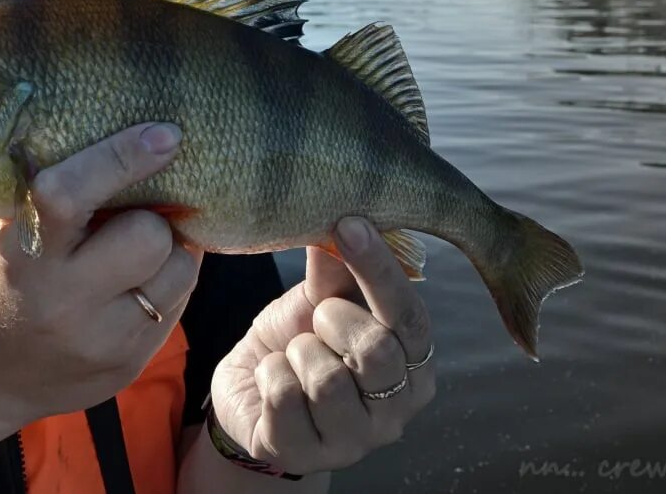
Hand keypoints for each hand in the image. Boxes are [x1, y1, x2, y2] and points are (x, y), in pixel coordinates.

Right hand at [0, 122, 203, 421]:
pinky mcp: (130, 364)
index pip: (69, 196)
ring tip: (137, 257)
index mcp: (26, 255)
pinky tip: (137, 288)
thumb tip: (139, 143)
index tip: (163, 135)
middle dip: (151, 220)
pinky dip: (168, 286)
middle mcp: (63, 301)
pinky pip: (180, 304)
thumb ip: (64, 197)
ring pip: (180, 269)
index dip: (121, 158)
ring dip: (170, 253)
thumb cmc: (7, 284)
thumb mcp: (16, 234)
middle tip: (135, 219)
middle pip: (148, 235)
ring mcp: (101, 340)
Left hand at [210, 217, 434, 475]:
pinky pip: (284, 398)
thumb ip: (337, 266)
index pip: (411, 317)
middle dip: (332, 318)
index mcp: (414, 364)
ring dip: (297, 350)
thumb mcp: (321, 296)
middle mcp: (397, 410)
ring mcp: (354, 441)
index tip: (349, 223)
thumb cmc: (300, 336)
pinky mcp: (304, 456)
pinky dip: (268, 372)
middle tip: (316, 316)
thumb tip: (341, 210)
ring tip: (293, 351)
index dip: (380, 269)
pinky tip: (272, 375)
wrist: (251, 385)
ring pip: (327, 379)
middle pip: (376, 350)